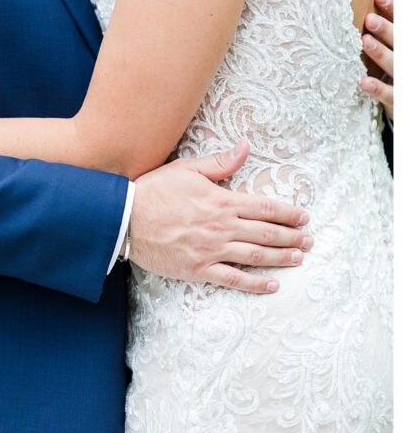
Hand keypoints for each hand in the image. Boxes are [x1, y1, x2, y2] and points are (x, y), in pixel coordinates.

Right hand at [130, 140, 312, 293]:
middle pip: (266, 233)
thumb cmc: (154, 190)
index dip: (288, 213)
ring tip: (298, 258)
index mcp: (221, 201)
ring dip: (281, 258)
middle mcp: (222, 227)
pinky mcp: (199, 269)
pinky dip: (256, 284)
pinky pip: (234, 279)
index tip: (304, 217)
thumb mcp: (186, 169)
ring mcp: (212, 250)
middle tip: (308, 240)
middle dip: (292, 237)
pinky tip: (272, 285)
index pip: (265, 207)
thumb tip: (245, 148)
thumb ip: (220, 162)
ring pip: (256, 256)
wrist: (124, 218)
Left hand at [361, 0, 392, 120]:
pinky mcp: (398, 100)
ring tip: (365, 42)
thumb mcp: (394, 44)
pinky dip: (377, 88)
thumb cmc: (396, 67)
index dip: (393, 9)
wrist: (402, 98)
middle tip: (369, 19)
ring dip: (380, 53)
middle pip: (400, 42)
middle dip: (386, 30)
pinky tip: (364, 82)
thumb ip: (389, 30)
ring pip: (394, 65)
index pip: (402, 24)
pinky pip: (389, 94)